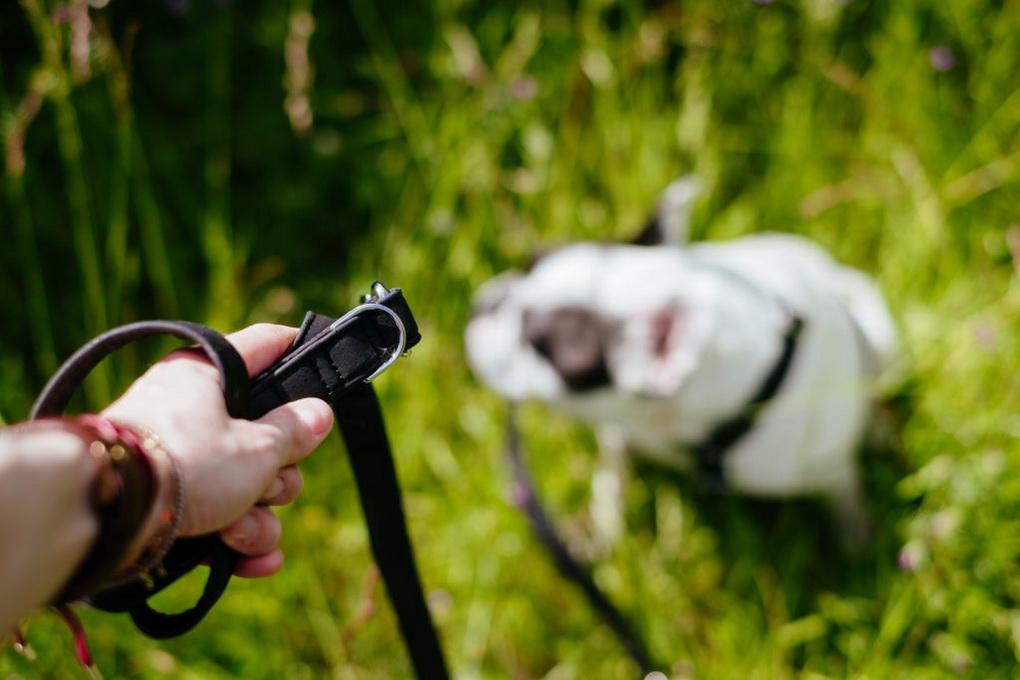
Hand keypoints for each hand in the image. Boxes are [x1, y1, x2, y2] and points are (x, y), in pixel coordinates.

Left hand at [101, 324, 333, 577]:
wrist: (104, 516)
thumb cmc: (185, 464)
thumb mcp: (257, 447)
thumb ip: (295, 431)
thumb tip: (318, 412)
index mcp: (210, 375)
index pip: (266, 346)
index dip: (301, 352)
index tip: (329, 361)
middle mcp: (190, 409)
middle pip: (264, 435)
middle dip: (278, 476)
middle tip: (270, 487)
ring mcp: (176, 456)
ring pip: (243, 484)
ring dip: (256, 517)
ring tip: (238, 532)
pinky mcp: (162, 501)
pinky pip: (215, 516)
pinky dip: (234, 540)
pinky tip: (251, 562)